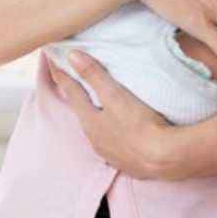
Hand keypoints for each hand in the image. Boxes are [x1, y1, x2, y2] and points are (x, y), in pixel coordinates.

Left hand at [48, 50, 182, 179]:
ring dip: (94, 117)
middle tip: (72, 82)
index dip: (61, 74)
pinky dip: (111, 133)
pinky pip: (113, 144)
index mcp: (89, 120)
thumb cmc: (139, 124)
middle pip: (81, 112)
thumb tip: (71, 55)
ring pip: (96, 130)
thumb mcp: (115, 95)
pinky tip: (118, 132)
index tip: (52, 59)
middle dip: (76, 97)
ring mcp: (109, 153)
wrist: (164, 160)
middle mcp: (94, 138)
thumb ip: (93, 75)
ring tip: (97, 106)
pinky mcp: (126, 162)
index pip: (70, 91)